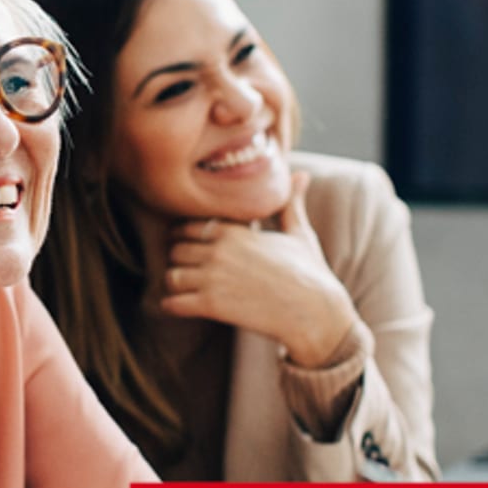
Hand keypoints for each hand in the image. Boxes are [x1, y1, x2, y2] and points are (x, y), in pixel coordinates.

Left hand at [161, 172, 355, 366]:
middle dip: (180, 261)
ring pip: (170, 276)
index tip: (192, 246)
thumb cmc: (310, 273)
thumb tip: (301, 174)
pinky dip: (172, 306)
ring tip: (186, 289)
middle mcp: (218, 251)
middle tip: (189, 270)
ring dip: (175, 284)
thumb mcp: (299, 233)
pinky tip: (182, 307)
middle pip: (175, 250)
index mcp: (233, 231)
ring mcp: (213, 278)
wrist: (317, 312)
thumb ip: (290, 204)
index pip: (187, 226)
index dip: (186, 237)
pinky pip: (172, 303)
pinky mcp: (212, 305)